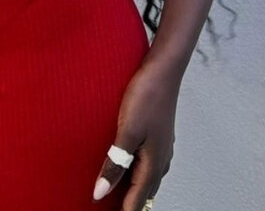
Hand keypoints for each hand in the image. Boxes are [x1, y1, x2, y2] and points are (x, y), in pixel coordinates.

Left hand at [92, 60, 179, 209]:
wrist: (163, 68)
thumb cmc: (147, 96)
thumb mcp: (127, 131)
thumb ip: (115, 164)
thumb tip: (100, 193)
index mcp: (154, 164)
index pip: (138, 200)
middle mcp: (161, 160)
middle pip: (144, 192)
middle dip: (128, 203)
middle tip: (109, 207)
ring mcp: (161, 147)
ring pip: (146, 178)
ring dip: (132, 188)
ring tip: (114, 194)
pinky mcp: (157, 135)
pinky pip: (146, 163)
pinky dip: (135, 172)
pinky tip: (126, 166)